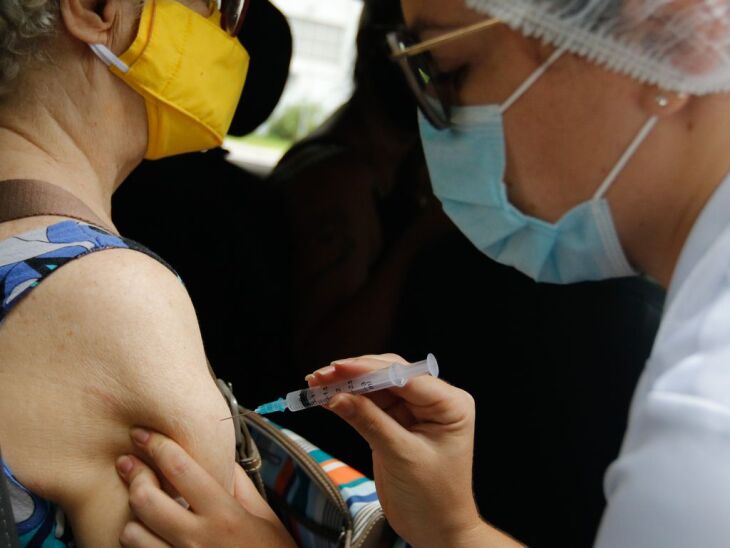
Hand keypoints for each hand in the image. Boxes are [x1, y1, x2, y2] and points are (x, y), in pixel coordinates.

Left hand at [116, 428, 294, 547]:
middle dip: (133, 476)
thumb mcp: (266, 519)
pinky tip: (148, 536)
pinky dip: (138, 544)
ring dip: (133, 518)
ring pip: (131, 534)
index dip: (156, 445)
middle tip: (130, 465)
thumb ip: (242, 487)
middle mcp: (198, 539)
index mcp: (225, 515)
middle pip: (145, 499)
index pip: (180, 470)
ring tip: (141, 511)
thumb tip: (223, 459)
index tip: (143, 434)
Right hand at [308, 354, 522, 547]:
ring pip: (376, 387)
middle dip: (354, 374)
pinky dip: (348, 401)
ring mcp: (415, 411)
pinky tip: (327, 397)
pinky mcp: (397, 423)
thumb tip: (337, 396)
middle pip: (389, 375)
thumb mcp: (401, 456)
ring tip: (316, 384)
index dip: (368, 370)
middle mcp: (434, 401)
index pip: (404, 376)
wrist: (436, 530)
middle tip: (321, 375)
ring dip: (346, 385)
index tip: (338, 368)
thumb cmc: (434, 498)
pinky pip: (370, 404)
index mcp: (450, 404)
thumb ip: (369, 421)